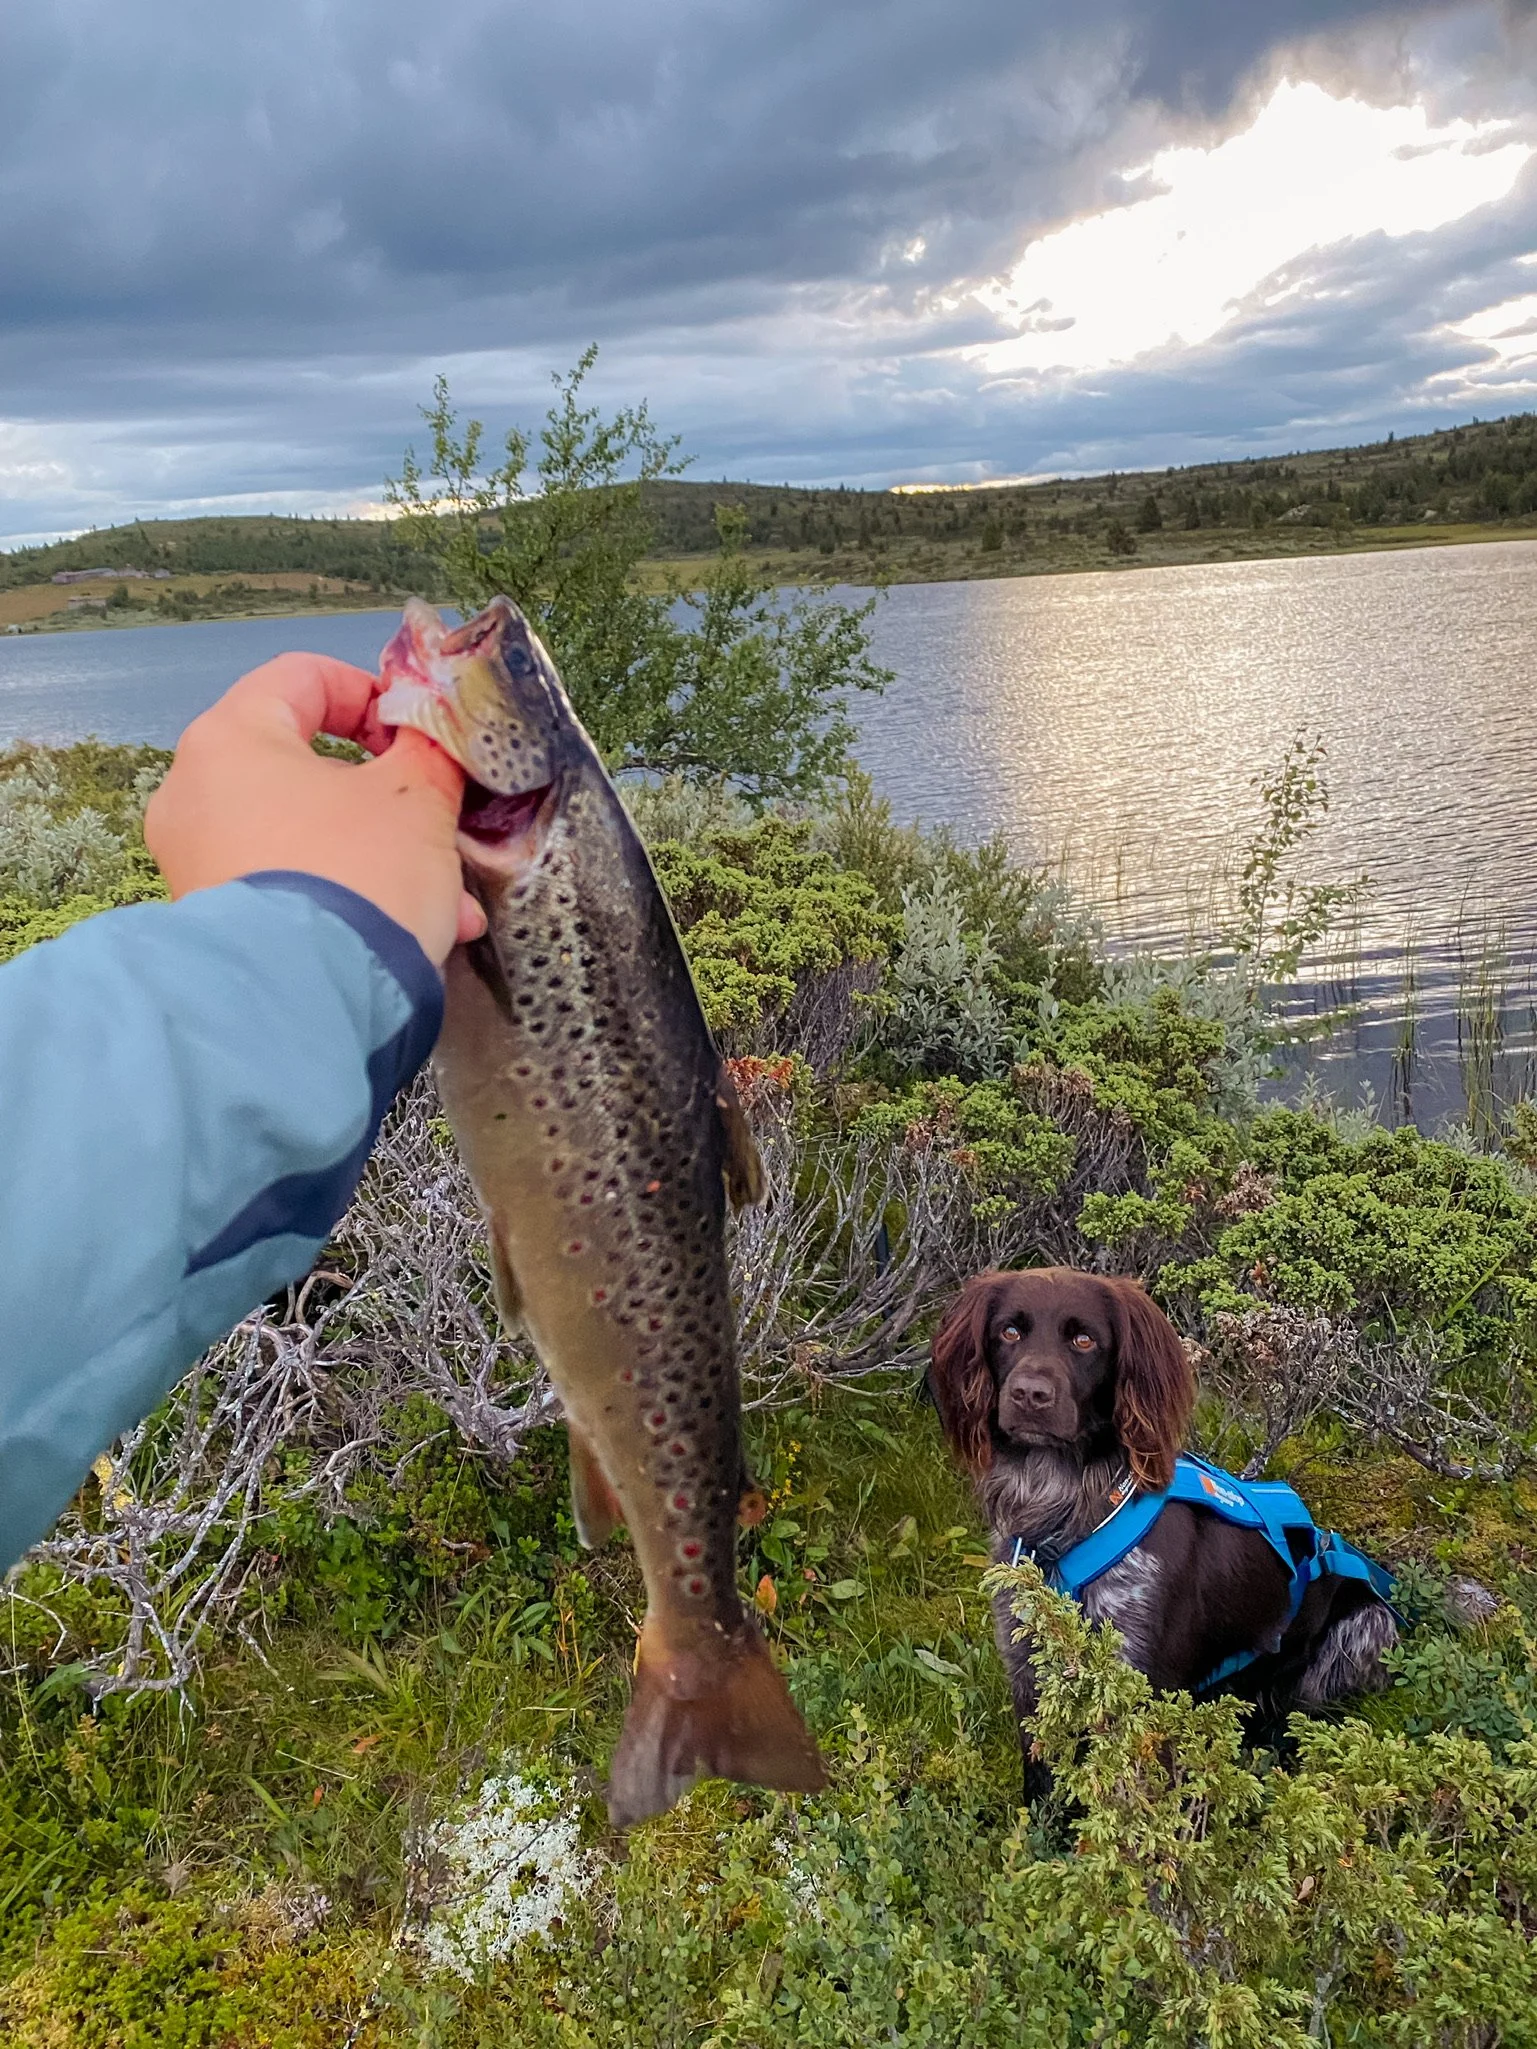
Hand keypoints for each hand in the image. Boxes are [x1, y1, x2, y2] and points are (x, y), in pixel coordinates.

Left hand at [144, 652, 486, 966]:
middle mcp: (195, 794)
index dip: (373, 693)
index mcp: (231, 739)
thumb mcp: (418, 800)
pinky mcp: (215, 924)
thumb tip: (432, 734)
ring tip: (447, 903)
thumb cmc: (358, 876)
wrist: (305, 1004)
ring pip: (308, 836)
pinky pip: (292, 887)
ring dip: (383, 857)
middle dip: (390, 798)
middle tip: (441, 821)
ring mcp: (197, 863)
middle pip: (307, 767)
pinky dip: (349, 898)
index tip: (418, 731)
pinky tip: (411, 937)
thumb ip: (429, 751)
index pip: (302, 677)